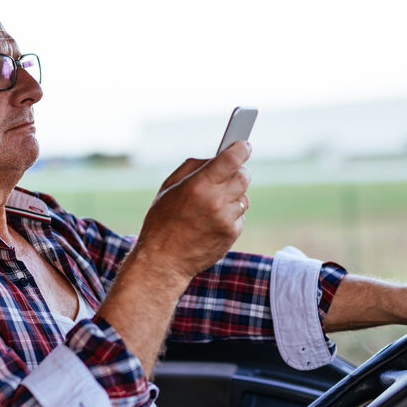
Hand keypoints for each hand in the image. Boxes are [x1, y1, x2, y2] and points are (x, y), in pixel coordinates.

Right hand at [133, 142, 251, 282]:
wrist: (163, 261)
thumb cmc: (162, 222)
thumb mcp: (168, 188)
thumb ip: (192, 167)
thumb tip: (215, 157)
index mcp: (198, 185)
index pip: (232, 159)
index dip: (241, 149)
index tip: (244, 145)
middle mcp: (216, 201)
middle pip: (244, 176)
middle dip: (238, 171)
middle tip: (229, 174)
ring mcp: (226, 219)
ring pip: (244, 196)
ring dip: (234, 195)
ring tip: (213, 204)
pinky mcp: (232, 234)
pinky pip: (240, 215)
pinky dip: (231, 215)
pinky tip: (213, 221)